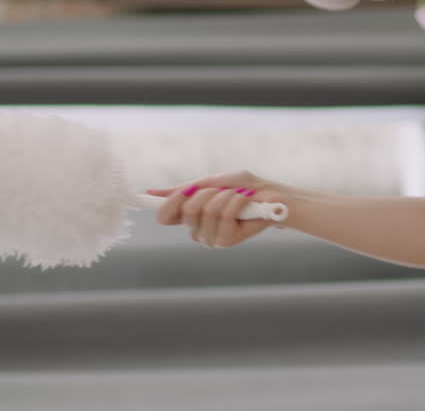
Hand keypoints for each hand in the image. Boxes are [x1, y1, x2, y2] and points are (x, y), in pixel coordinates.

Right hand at [147, 171, 281, 249]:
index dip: (168, 203)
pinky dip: (236, 202)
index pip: (165, 215)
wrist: (273, 196)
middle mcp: (197, 230)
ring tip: (238, 196)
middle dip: (207, 192)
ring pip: (205, 211)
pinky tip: (246, 202)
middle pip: (186, 210)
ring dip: (224, 195)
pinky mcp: (226, 241)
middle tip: (223, 190)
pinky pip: (224, 216)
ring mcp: (210, 238)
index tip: (174, 192)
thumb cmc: (244, 188)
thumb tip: (151, 192)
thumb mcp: (213, 182)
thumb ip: (184, 189)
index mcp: (190, 216)